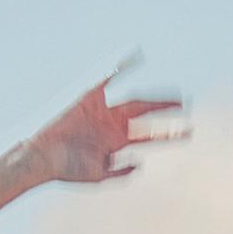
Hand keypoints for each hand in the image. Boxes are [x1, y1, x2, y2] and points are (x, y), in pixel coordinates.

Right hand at [18, 67, 183, 185]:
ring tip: (175, 94)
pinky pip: (106, 79)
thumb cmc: (67, 170)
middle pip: (147, 114)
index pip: (151, 137)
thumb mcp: (99, 176)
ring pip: (135, 101)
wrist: (42, 158)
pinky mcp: (88, 99)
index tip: (190, 132)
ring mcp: (102, 111)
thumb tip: (141, 163)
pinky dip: (119, 68)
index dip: (170, 134)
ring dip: (155, 97)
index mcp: (118, 142)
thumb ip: (121, 172)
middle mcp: (114, 125)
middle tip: (187, 105)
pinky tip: (136, 56)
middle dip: (166, 110)